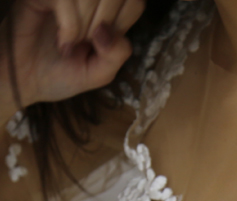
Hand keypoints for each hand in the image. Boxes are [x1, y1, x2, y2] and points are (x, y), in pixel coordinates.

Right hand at [0, 0, 144, 112]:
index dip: (124, 22)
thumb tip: (108, 31)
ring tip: (71, 44)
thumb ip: (117, 55)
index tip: (102, 43)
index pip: (134, 1)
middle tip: (87, 44)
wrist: (25, 79)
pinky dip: (70, 25)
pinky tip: (62, 40)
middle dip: (105, 24)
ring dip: (85, 25)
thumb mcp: (99, 73)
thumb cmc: (60, 74)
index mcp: (108, 14)